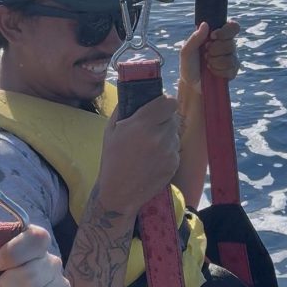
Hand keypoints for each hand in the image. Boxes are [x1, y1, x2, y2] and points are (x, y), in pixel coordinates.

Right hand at [96, 95, 180, 214]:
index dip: (164, 103)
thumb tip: (134, 94)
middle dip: (164, 120)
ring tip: (150, 147)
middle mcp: (159, 136)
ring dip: (167, 135)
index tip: (157, 108)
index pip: (169, 102)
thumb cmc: (112, 160)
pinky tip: (154, 159)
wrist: (119, 193)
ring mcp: (169, 151)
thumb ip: (124, 109)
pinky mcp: (174, 164)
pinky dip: (168, 151)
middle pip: (173, 116)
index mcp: (142, 124)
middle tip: (151, 128)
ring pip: (175, 133)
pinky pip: (176, 149)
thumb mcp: (111, 130)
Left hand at [179, 19, 240, 88]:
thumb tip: (205, 24)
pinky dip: (218, 71)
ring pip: (230, 58)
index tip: (212, 36)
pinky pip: (230, 69)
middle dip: (215, 50)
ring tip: (207, 64)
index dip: (225, 31)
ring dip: (215, 62)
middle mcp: (227, 45)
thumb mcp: (187, 51)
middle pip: (231, 43)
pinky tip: (212, 71)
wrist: (191, 84)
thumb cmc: (189, 65)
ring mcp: (232, 58)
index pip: (232, 27)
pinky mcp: (233, 71)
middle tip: (205, 54)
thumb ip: (195, 38)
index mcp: (218, 36)